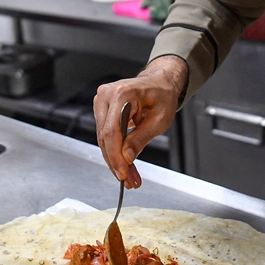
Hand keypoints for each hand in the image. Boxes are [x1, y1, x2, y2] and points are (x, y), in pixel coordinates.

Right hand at [93, 55, 186, 188]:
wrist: (159, 83)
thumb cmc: (162, 95)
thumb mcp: (160, 119)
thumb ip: (141, 138)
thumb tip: (127, 156)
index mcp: (122, 93)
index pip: (112, 131)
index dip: (116, 156)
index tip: (123, 174)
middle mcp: (107, 95)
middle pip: (105, 137)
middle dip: (116, 163)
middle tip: (128, 181)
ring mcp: (102, 101)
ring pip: (103, 139)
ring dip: (115, 160)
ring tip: (129, 177)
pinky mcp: (102, 110)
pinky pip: (105, 135)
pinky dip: (114, 151)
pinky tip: (124, 165)